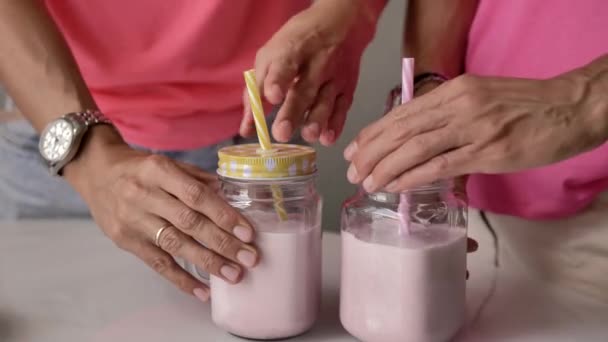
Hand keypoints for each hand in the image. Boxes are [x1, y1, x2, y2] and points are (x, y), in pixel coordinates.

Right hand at [64, 127, 258, 301]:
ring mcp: (133, 220)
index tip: (247, 232)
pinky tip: (202, 291)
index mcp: (159, 171)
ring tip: (233, 275)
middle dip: (222, 243)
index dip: (223, 215)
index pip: (196, 196)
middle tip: (249, 258)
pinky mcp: (126, 241)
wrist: (95, 172)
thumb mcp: (166, 163)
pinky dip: (181, 279)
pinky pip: (157, 263)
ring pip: (175, 245)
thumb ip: (196, 178)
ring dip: (207, 262)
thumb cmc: (139, 168)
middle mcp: (144, 195)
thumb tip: (228, 196)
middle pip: (189, 223)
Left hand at [241, 0, 375, 145]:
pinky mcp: (347, 88)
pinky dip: (336, 124)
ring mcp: (334, 77)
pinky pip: (342, 108)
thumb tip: (247, 126)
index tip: (273, 96)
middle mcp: (315, 64)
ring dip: (316, 120)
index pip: (284, 65)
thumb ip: (256, 90)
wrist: (341, 25)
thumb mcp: (270, 55)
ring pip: (325, 101)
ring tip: (308, 135)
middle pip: (304, 90)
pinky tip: (327, 138)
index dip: (278, 80)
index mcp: (292, 51)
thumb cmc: (297, 44)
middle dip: (293, 111)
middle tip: (282, 132)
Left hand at [344, 73, 606, 191]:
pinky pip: (439, 166)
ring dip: (386, 167)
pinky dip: (412, 177)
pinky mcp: (488, 152)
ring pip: (415, 148)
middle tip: (353, 169)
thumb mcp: (481, 96)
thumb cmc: (527, 104)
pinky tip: (395, 186)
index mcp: (454, 89)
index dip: (375, 132)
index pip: (403, 112)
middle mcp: (458, 105)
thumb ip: (450, 113)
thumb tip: (419, 136)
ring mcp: (472, 128)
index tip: (355, 147)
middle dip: (372, 151)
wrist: (571, 107)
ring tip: (367, 182)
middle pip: (402, 129)